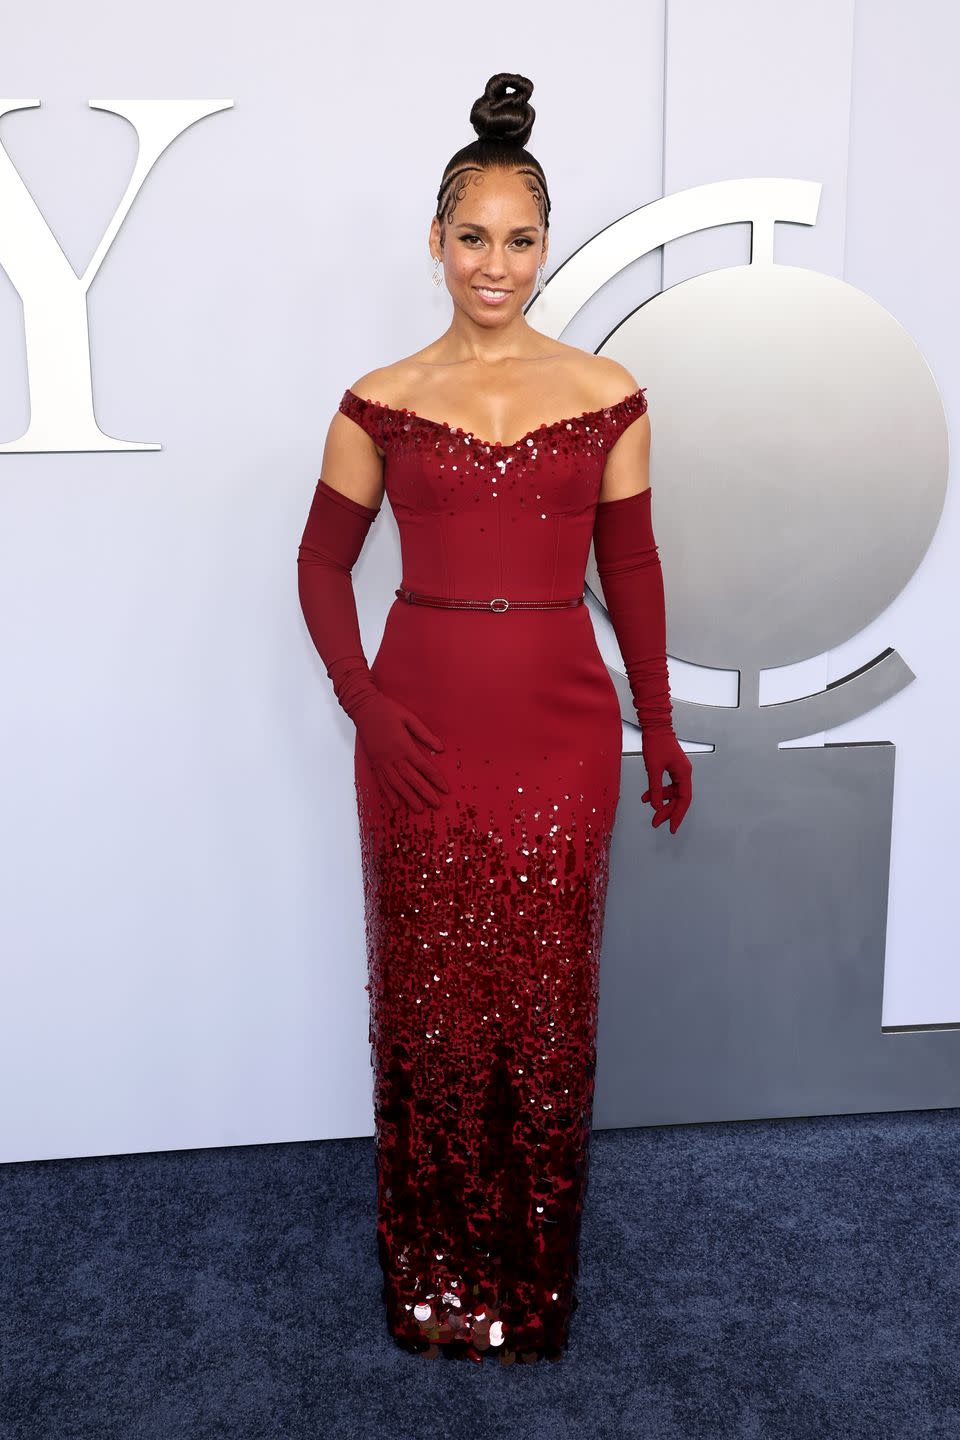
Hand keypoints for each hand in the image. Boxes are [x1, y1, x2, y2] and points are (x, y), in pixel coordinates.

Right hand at [354, 692, 448, 813]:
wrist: (364, 708)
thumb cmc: (387, 710)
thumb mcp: (409, 718)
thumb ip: (424, 734)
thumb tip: (440, 748)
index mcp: (404, 745)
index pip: (423, 767)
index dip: (435, 779)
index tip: (444, 789)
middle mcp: (393, 757)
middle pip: (412, 779)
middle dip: (425, 793)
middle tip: (436, 805)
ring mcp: (382, 761)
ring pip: (397, 784)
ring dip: (409, 797)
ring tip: (418, 809)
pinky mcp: (374, 762)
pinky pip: (382, 781)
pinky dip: (389, 794)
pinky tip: (395, 804)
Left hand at [640, 727, 691, 833]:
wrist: (654, 726)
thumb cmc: (656, 743)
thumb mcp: (653, 769)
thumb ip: (655, 789)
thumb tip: (654, 806)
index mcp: (684, 774)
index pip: (684, 800)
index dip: (678, 815)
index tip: (672, 827)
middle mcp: (684, 773)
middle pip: (678, 798)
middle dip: (667, 811)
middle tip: (656, 823)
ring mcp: (678, 771)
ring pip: (672, 793)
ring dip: (660, 802)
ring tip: (650, 809)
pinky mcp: (671, 768)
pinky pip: (666, 785)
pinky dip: (657, 791)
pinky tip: (646, 796)